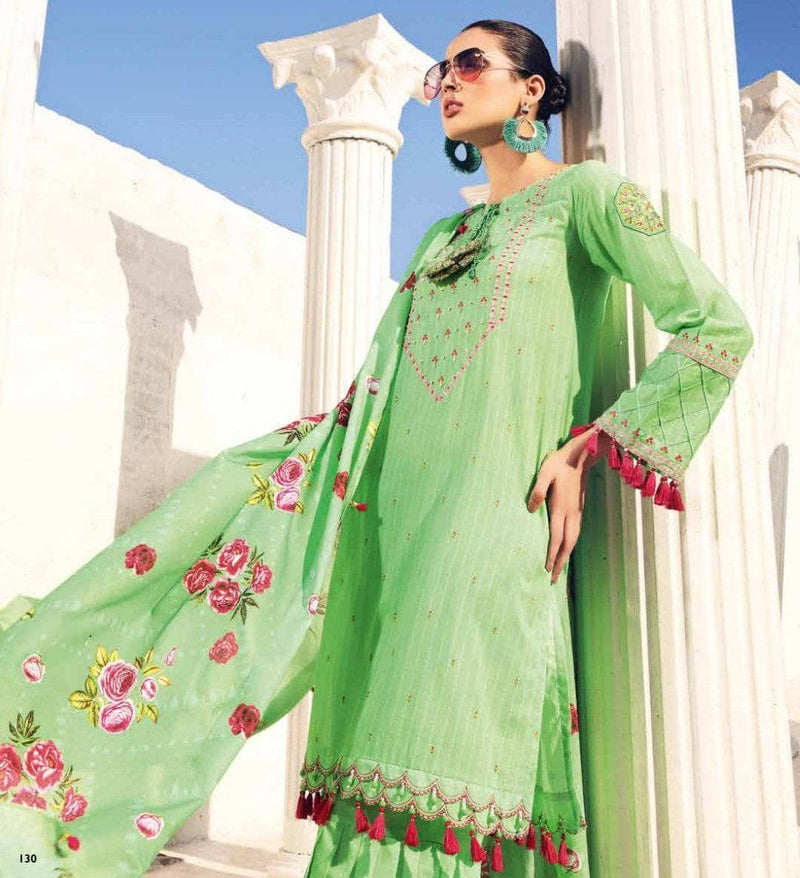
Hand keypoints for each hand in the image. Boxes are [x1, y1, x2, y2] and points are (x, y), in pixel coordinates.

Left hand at [527, 427, 609, 583]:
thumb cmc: (560, 462)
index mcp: (561, 507)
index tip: (547, 570)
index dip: (552, 555)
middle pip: (567, 544)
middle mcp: (571, 513)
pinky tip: (567, 548)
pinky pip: (575, 532)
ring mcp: (577, 511)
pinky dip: (570, 545)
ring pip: (573, 539)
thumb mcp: (544, 472)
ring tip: (560, 569)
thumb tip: (530, 510)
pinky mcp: (578, 508)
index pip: (556, 537)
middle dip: (560, 563)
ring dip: (566, 556)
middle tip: (554, 580)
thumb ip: (537, 491)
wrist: (581, 455)